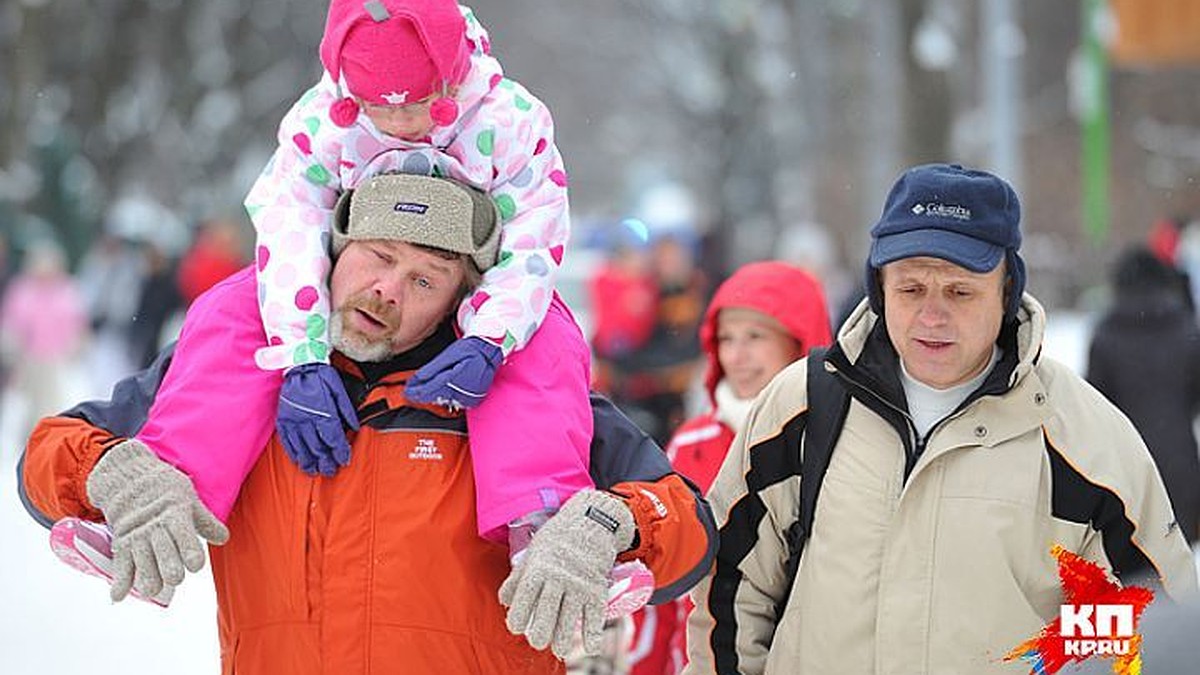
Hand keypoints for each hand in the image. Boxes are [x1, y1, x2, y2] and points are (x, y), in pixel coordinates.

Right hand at [85, 439, 229, 601]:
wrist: (127, 477)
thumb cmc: (165, 489)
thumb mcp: (189, 499)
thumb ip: (205, 521)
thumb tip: (223, 539)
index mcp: (174, 514)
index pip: (183, 534)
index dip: (190, 551)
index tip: (196, 565)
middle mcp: (154, 527)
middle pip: (162, 551)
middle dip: (169, 567)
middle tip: (175, 578)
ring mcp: (136, 536)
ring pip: (141, 561)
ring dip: (147, 577)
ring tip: (152, 590)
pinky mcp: (122, 543)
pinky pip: (120, 564)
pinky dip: (119, 581)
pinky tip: (118, 596)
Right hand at [277, 363, 359, 475]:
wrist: (299, 364)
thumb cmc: (321, 376)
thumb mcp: (339, 389)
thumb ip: (347, 410)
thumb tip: (355, 428)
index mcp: (324, 412)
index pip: (334, 439)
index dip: (339, 452)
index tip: (343, 460)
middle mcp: (308, 419)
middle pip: (318, 447)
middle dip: (325, 461)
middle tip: (330, 471)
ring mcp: (293, 420)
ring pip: (302, 448)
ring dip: (309, 462)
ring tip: (315, 471)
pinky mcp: (283, 420)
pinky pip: (288, 441)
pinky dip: (294, 453)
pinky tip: (299, 461)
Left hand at [405, 337, 502, 409]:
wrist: (490, 350)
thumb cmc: (470, 349)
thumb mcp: (449, 355)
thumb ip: (433, 369)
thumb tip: (418, 379)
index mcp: (454, 380)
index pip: (430, 389)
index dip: (417, 392)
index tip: (407, 392)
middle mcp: (461, 391)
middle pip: (436, 397)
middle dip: (422, 395)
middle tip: (411, 393)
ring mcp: (469, 396)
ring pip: (445, 401)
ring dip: (434, 397)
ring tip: (422, 393)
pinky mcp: (474, 398)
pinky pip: (456, 401)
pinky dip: (446, 398)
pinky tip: (440, 394)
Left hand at [499, 489, 636, 657]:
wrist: (591, 522)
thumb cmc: (558, 538)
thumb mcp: (533, 552)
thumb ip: (518, 577)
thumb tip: (504, 601)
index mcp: (538, 568)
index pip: (524, 599)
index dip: (517, 617)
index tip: (516, 627)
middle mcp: (558, 578)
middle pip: (546, 612)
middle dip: (540, 633)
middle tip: (537, 641)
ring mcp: (579, 585)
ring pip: (570, 618)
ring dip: (563, 638)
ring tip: (559, 649)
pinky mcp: (597, 589)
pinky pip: (595, 615)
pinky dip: (593, 633)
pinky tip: (590, 646)